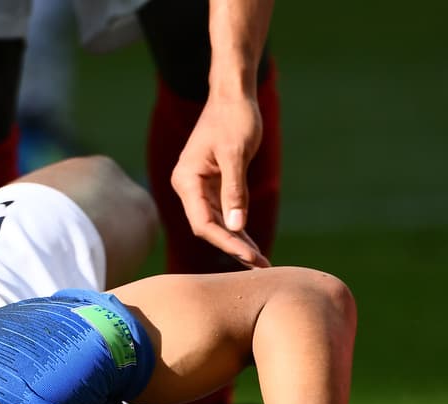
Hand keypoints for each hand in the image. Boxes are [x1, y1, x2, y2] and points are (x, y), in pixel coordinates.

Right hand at [170, 94, 269, 268]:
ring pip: (217, 224)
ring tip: (260, 261)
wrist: (233, 94)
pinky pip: (224, 213)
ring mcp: (199, 187)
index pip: (203, 223)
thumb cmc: (234, 118)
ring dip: (237, 242)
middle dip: (234, 247)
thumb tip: (236, 228)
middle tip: (261, 265)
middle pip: (209, 228)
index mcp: (186, 180)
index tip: (250, 256)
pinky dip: (238, 228)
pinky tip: (252, 245)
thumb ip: (235, 191)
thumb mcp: (236, 154)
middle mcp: (188, 186)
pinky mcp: (213, 185)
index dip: (226, 242)